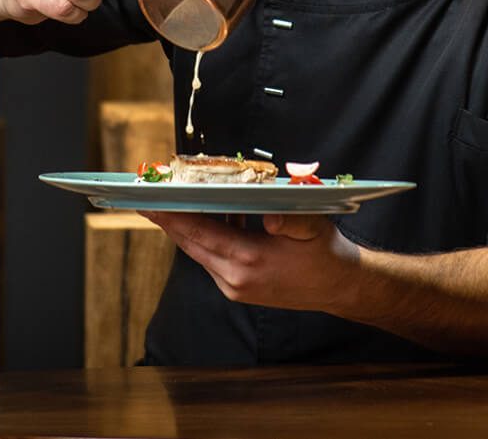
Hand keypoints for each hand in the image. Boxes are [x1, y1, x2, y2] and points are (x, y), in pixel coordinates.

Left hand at [141, 211, 361, 312]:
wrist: (339, 286)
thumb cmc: (326, 253)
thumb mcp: (313, 228)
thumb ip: (289, 219)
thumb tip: (266, 215)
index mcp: (249, 261)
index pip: (199, 234)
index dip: (171, 216)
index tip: (149, 201)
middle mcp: (235, 279)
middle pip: (190, 244)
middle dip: (169, 220)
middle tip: (148, 197)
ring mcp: (234, 287)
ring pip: (199, 252)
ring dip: (187, 228)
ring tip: (174, 202)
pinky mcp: (237, 289)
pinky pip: (212, 258)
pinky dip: (206, 238)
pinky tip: (212, 216)